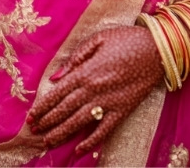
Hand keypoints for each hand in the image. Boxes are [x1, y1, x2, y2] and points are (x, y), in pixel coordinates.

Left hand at [27, 25, 163, 155]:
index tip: (31, 116)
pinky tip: (79, 150)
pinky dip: (91, 142)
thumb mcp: (99, 38)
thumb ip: (77, 57)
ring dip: (62, 133)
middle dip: (48, 122)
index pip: (59, 92)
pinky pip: (104, 130)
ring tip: (48, 142)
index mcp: (87, 70)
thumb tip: (57, 76)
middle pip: (65, 109)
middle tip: (34, 132)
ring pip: (80, 122)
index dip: (43, 105)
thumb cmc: (127, 39)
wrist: (158, 49)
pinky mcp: (122, 110)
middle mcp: (95, 89)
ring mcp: (109, 102)